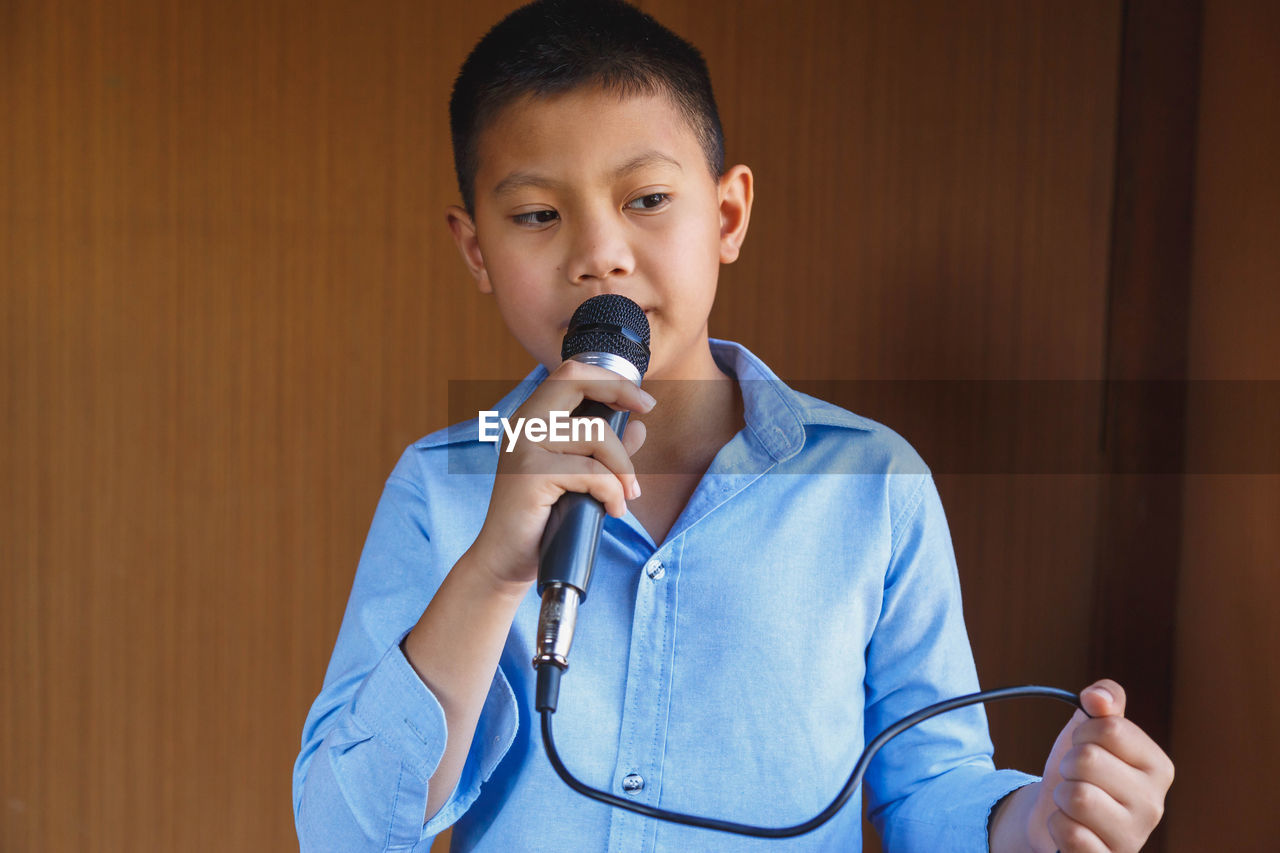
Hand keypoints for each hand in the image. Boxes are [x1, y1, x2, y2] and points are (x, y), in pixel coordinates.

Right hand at [469, 359, 653, 587]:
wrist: (505, 562)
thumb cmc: (542, 521)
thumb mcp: (578, 479)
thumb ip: (603, 452)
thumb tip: (638, 428)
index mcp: (529, 420)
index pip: (568, 374)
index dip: (607, 378)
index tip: (640, 398)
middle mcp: (522, 425)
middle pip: (575, 381)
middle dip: (620, 391)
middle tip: (647, 411)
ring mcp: (524, 447)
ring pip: (595, 435)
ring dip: (623, 467)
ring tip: (627, 495)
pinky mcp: (531, 474)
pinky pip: (592, 473)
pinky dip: (613, 493)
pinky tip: (613, 511)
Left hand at [1023, 679, 1174, 852]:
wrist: (1057, 814)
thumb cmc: (1079, 770)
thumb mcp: (1089, 729)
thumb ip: (1104, 701)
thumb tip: (1098, 696)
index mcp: (1158, 767)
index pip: (1109, 728)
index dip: (1081, 733)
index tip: (1083, 746)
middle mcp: (1154, 805)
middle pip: (1088, 760)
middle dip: (1068, 765)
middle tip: (1075, 778)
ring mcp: (1133, 838)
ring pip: (1077, 797)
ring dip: (1061, 796)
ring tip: (1072, 803)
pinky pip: (1070, 835)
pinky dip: (1058, 826)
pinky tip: (1070, 828)